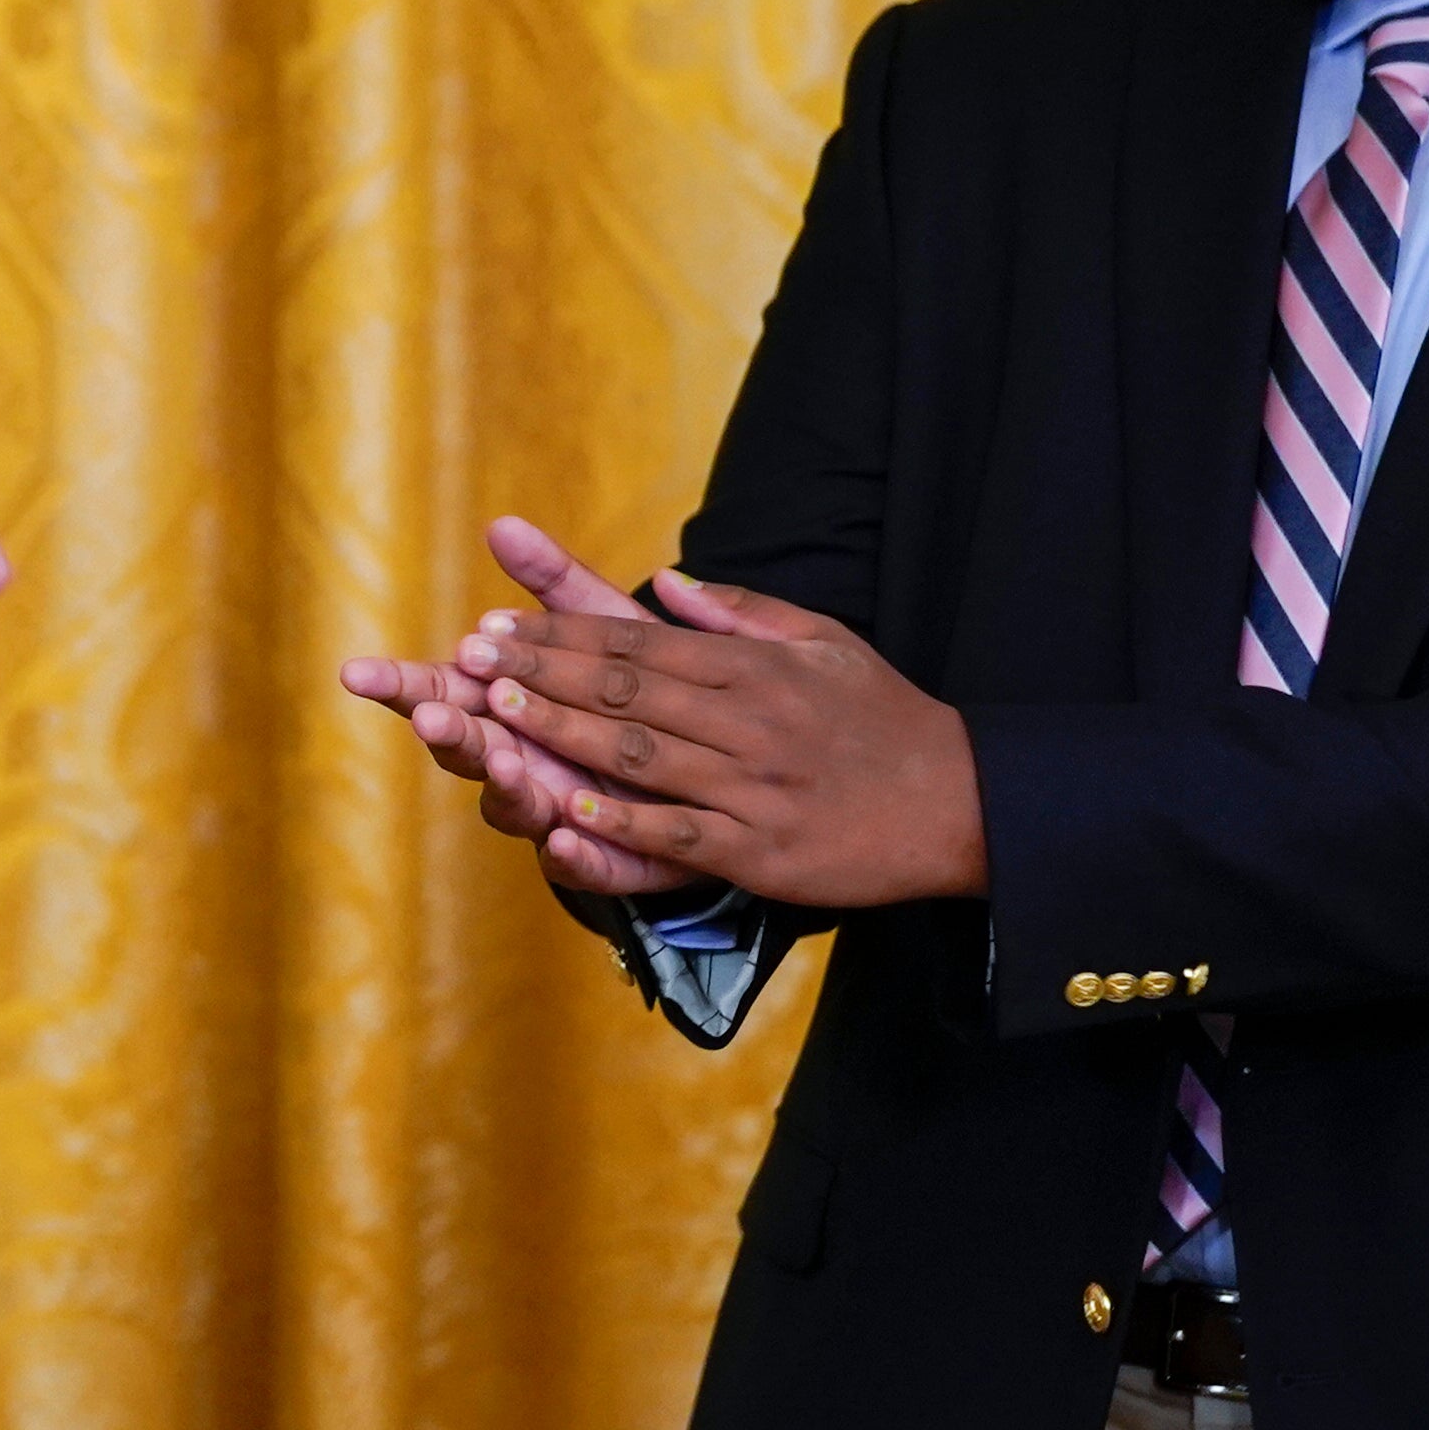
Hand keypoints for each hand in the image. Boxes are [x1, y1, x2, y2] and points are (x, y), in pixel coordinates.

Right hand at [340, 519, 665, 882]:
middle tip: (434, 714)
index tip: (360, 671)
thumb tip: (502, 522)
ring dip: (505, 786)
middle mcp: (524, 760)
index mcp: (511, 705)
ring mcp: (562, 812)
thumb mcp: (609, 626)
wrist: (733, 759)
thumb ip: (555, 582)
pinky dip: (574, 857)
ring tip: (509, 762)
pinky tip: (568, 838)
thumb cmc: (652, 690)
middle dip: (448, 733)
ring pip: (517, 807)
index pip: (445, 688)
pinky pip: (588, 866)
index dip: (401, 684)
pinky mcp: (614, 857)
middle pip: (469, 750)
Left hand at [466, 570, 984, 907]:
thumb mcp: (822, 641)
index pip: (638, 643)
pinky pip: (680, 833)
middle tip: (469, 656)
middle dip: (541, 671)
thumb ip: (740, 611)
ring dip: (562, 734)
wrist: (959, 802)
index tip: (499, 622)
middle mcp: (747, 720)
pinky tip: (567, 812)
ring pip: (641, 754)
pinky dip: (622, 823)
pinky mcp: (763, 849)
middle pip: (627, 690)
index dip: (561, 633)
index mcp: (753, 667)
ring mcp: (753, 786)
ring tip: (495, 713)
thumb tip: (666, 580)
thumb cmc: (882, 719)